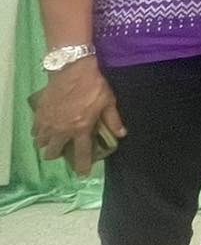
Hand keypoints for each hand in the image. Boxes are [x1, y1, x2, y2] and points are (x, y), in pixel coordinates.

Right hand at [32, 58, 123, 174]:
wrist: (71, 69)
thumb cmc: (93, 85)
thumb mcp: (108, 102)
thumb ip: (114, 120)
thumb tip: (122, 134)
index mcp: (80, 129)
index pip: (81, 154)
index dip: (82, 166)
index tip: (81, 174)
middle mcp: (61, 130)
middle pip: (53, 152)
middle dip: (57, 155)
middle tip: (63, 150)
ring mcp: (47, 122)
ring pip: (41, 143)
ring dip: (46, 144)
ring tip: (53, 140)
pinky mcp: (39, 114)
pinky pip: (34, 130)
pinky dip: (38, 133)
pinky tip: (44, 129)